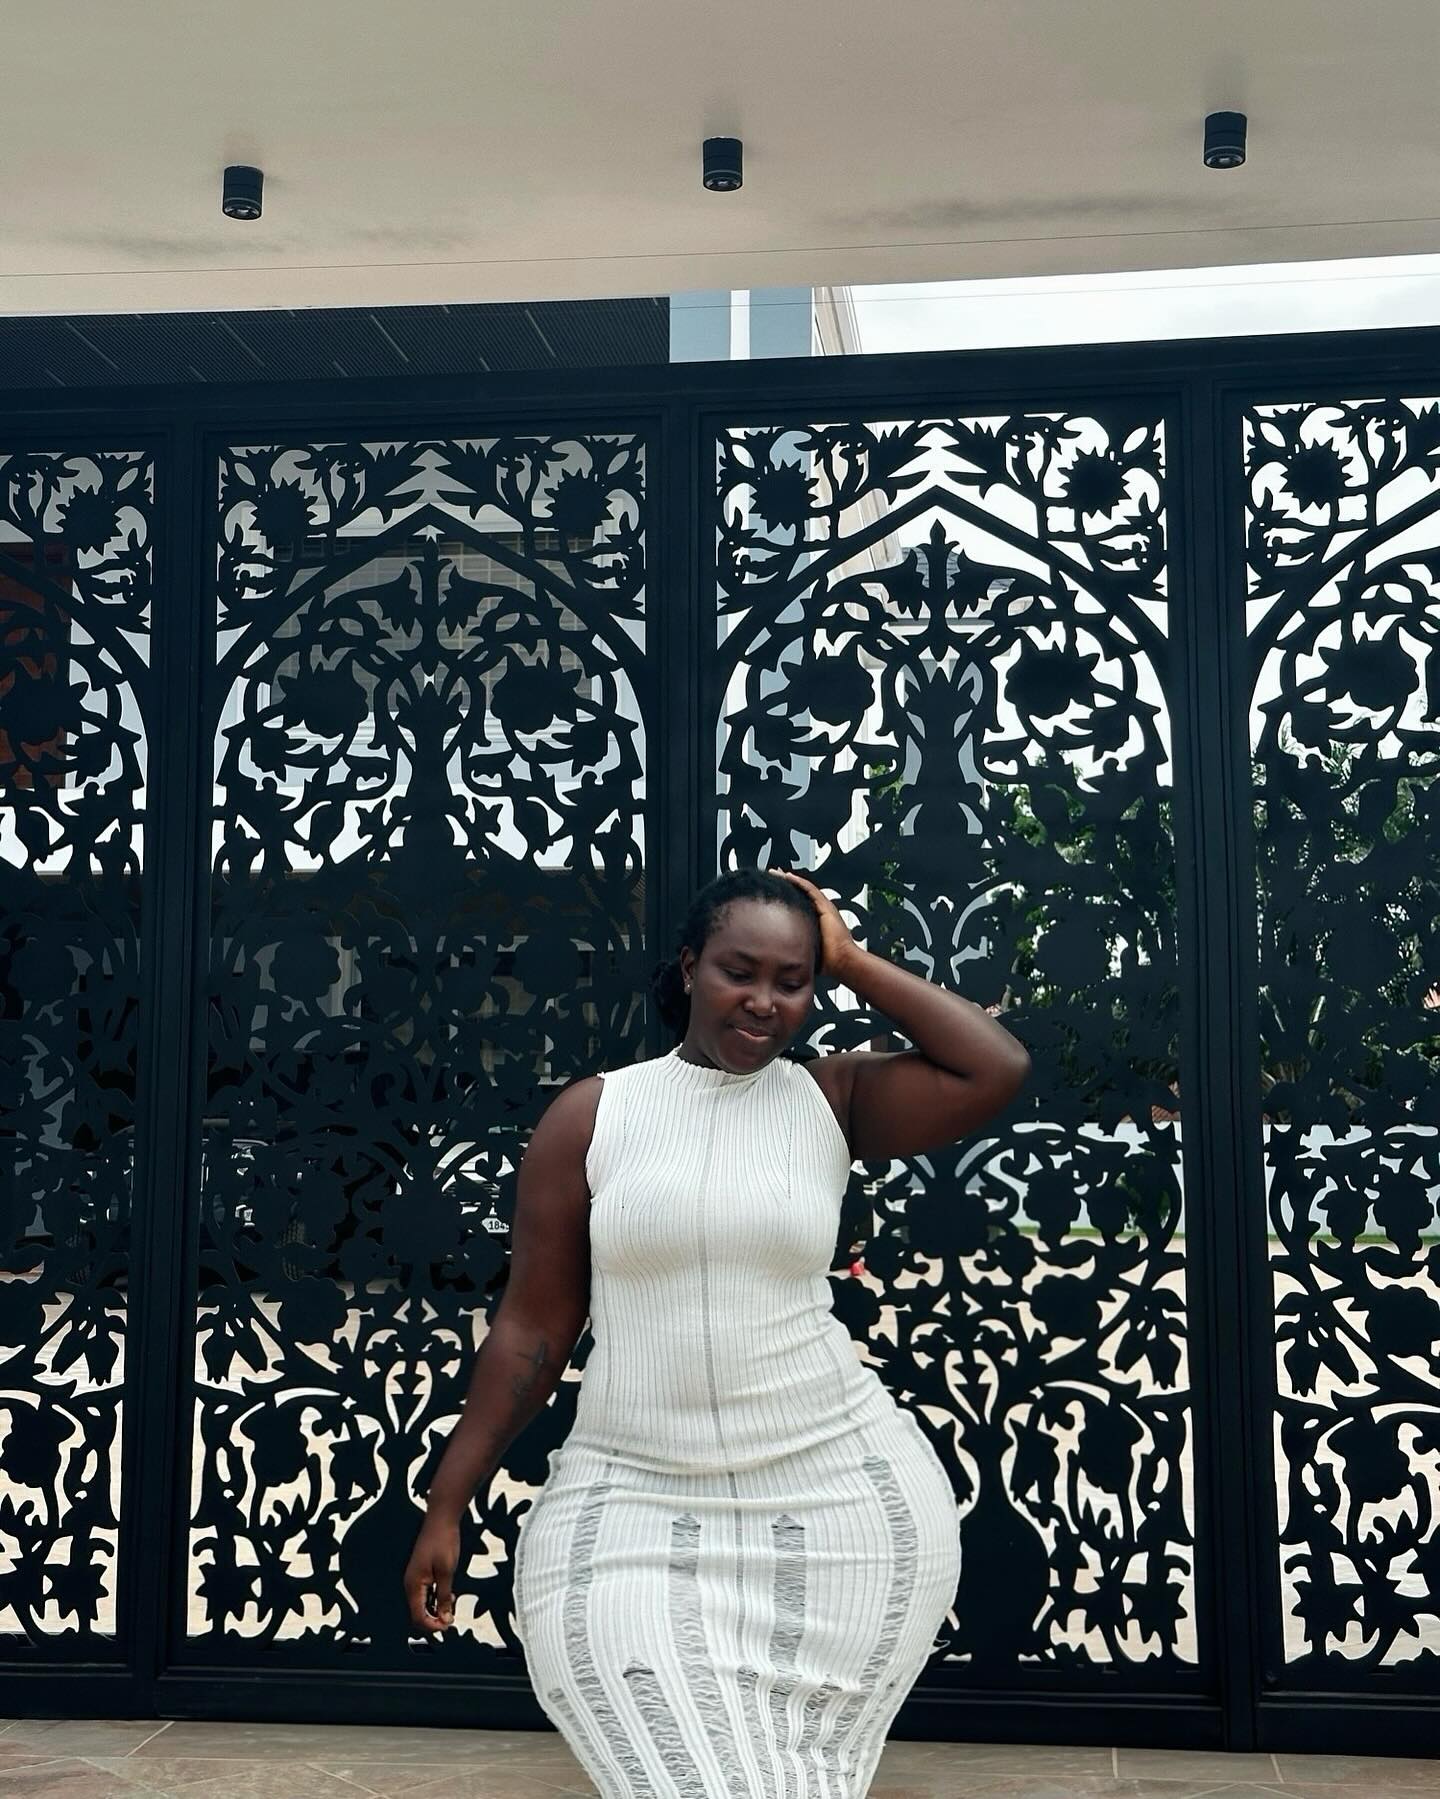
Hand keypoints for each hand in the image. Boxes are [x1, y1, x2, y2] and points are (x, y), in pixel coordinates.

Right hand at [405, 1516, 460, 1632]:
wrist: (441, 1519)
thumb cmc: (444, 1542)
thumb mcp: (447, 1571)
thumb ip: (445, 1597)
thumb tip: (445, 1619)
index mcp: (413, 1585)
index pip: (418, 1617)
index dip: (432, 1626)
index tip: (448, 1626)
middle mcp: (410, 1584)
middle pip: (418, 1613)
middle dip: (434, 1620)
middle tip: (451, 1619)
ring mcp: (415, 1578)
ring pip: (422, 1604)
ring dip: (436, 1610)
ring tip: (452, 1606)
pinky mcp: (421, 1573)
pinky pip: (425, 1594)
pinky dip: (436, 1599)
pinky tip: (449, 1595)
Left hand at [767, 868, 859, 977]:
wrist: (842, 961)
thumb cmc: (827, 960)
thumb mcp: (806, 949)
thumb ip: (796, 946)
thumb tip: (778, 951)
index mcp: (816, 920)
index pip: (799, 902)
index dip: (787, 895)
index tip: (774, 890)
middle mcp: (821, 911)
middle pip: (801, 892)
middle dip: (786, 884)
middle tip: (773, 876)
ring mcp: (824, 907)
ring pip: (804, 887)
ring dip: (789, 879)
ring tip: (776, 872)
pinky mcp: (825, 906)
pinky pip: (809, 889)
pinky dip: (798, 882)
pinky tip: (787, 876)